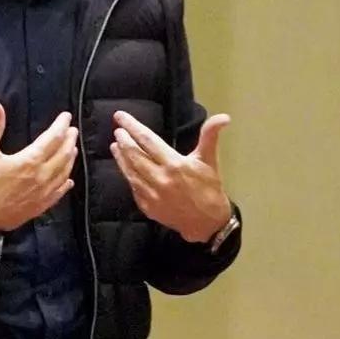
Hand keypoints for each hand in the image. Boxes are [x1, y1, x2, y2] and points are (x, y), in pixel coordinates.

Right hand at [0, 101, 78, 232]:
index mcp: (30, 161)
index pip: (53, 138)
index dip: (61, 125)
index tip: (66, 116)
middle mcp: (41, 177)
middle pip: (63, 155)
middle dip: (69, 140)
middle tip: (72, 130)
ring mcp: (42, 193)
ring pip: (64, 173)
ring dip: (70, 159)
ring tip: (72, 149)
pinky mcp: (39, 207)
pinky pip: (58, 193)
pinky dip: (65, 184)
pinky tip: (68, 180)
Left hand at [110, 111, 232, 242]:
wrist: (207, 222)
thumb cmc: (209, 187)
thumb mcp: (210, 159)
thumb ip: (210, 135)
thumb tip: (224, 117)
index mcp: (175, 164)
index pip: (148, 140)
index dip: (133, 126)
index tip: (121, 116)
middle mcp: (160, 178)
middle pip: (135, 155)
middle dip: (124, 141)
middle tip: (118, 130)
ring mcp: (151, 194)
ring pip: (130, 171)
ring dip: (121, 157)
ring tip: (115, 145)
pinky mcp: (147, 206)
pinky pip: (133, 187)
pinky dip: (127, 174)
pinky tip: (124, 166)